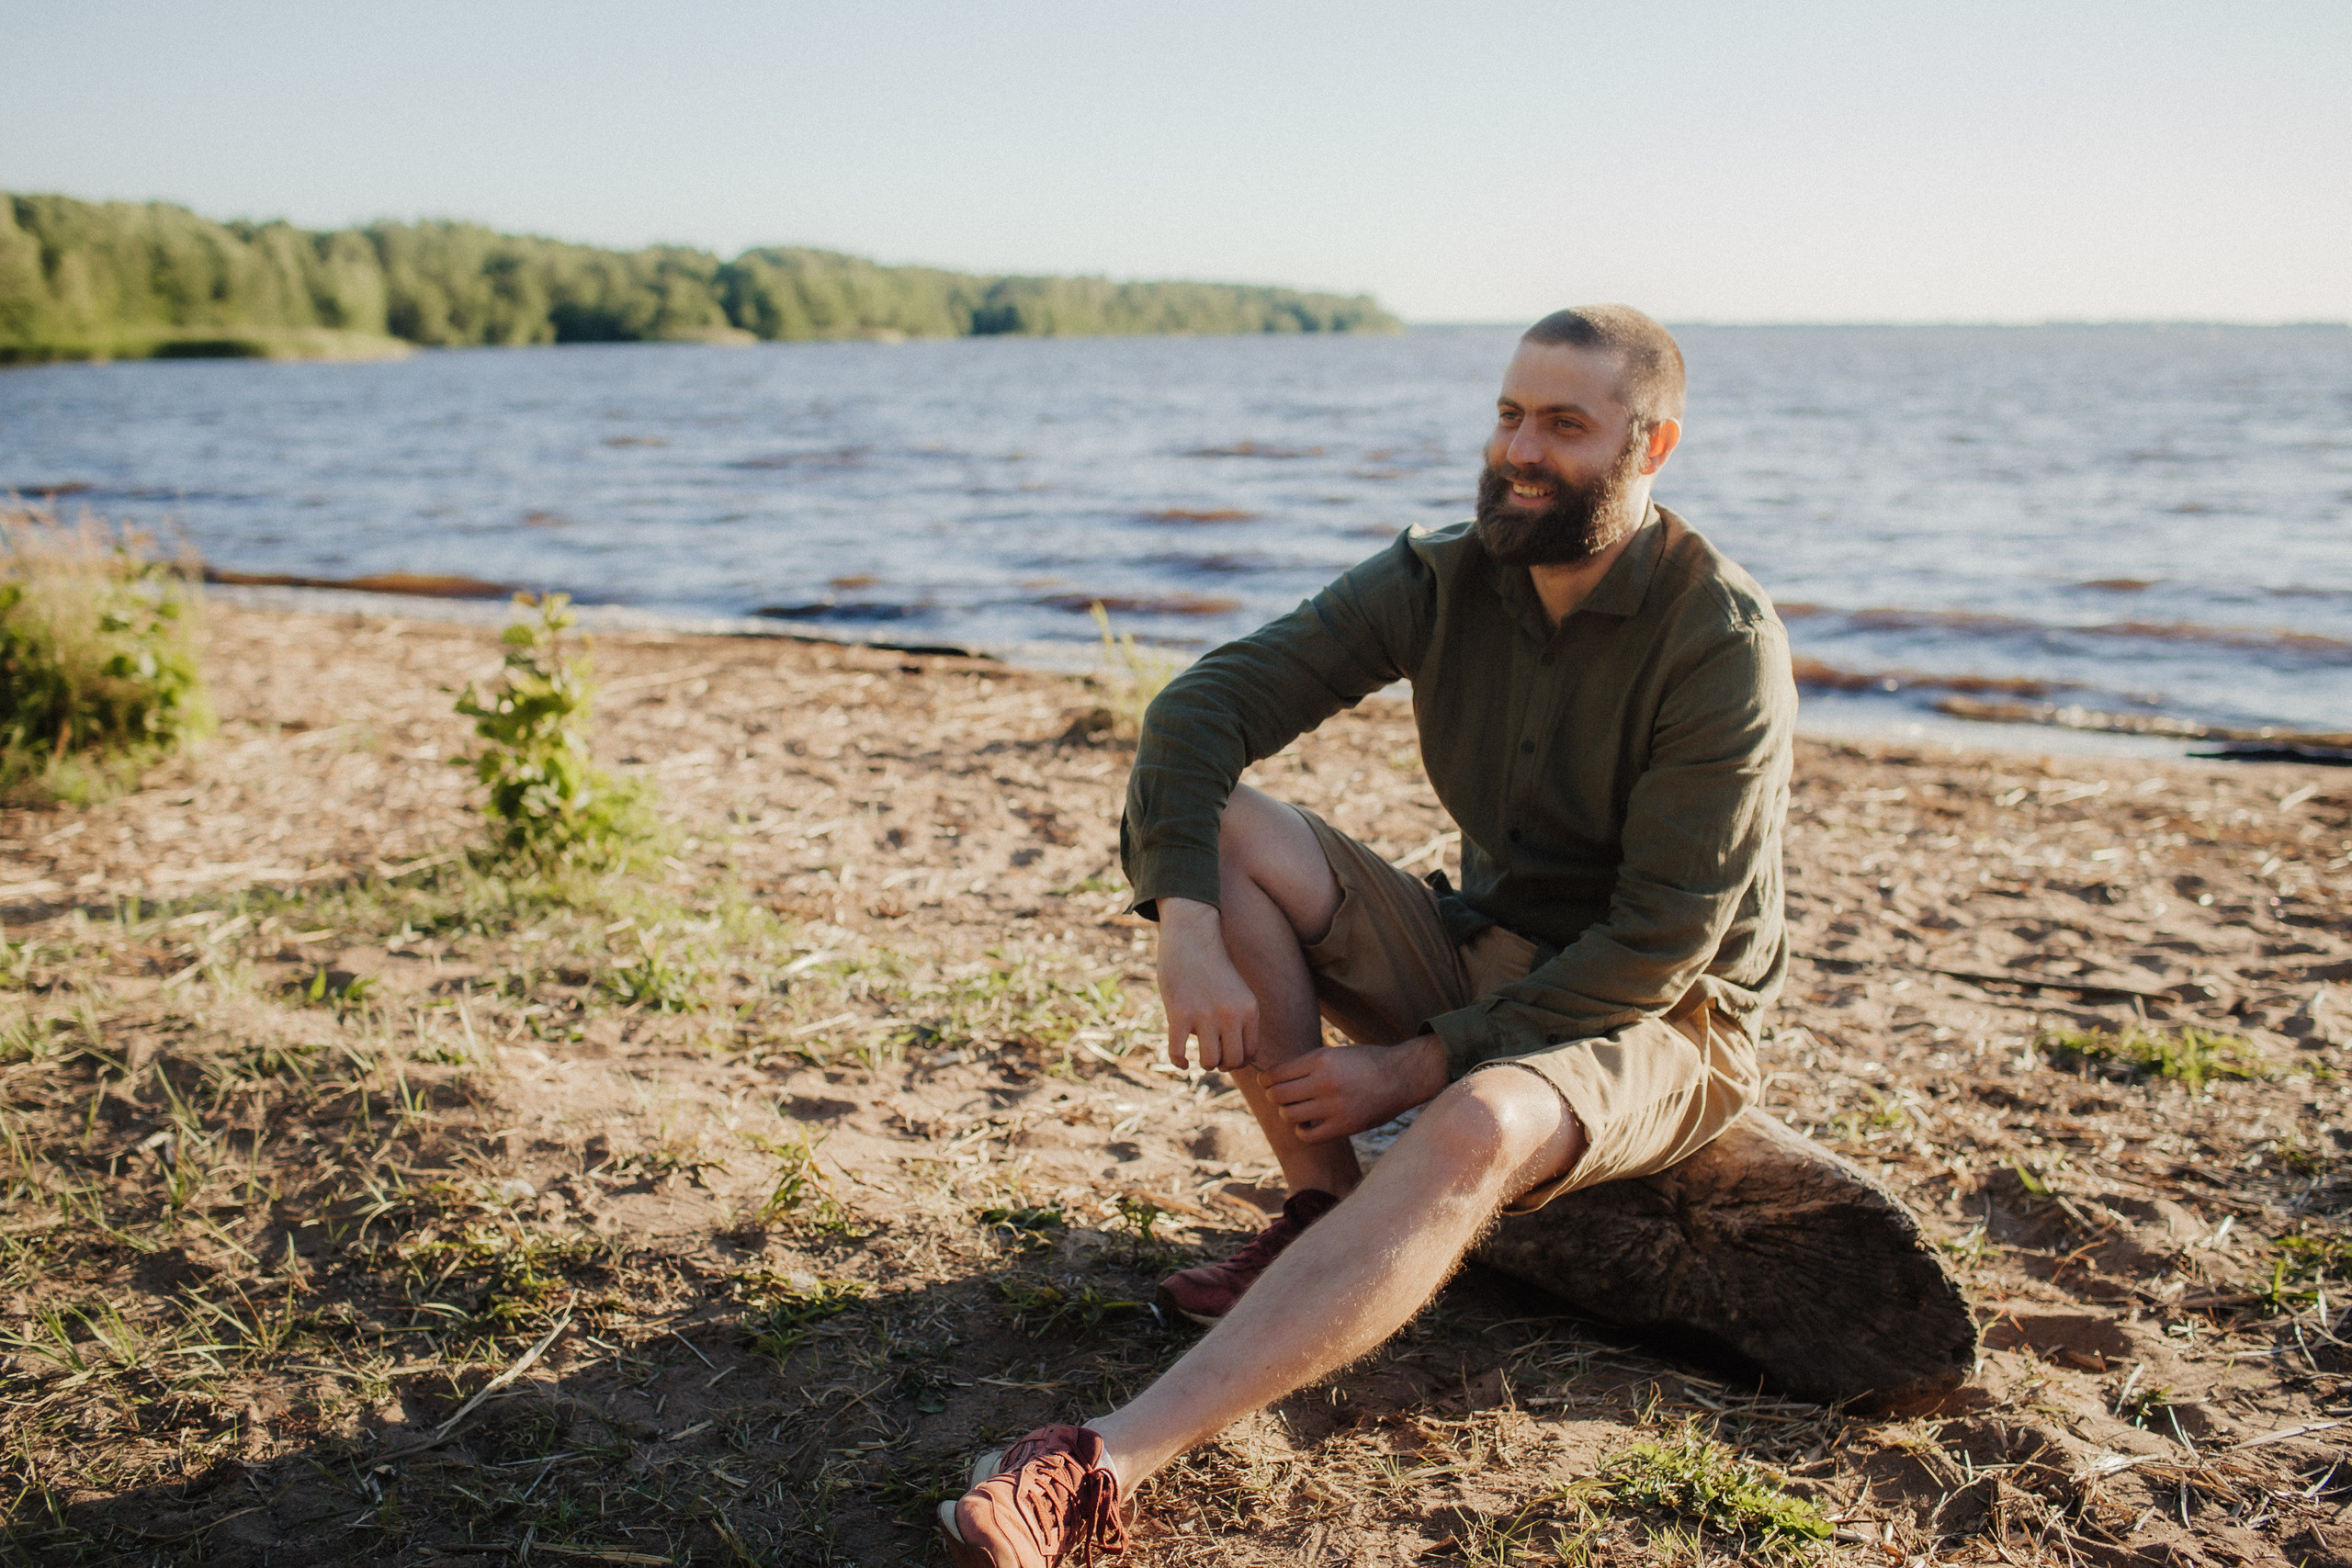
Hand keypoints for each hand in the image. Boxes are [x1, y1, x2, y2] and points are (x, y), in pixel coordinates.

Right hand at [1155, 897, 1257, 1072]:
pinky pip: (1179, 1053)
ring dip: (1203, 1063)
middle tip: (1213, 1056)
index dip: (1238, 1060)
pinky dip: (1179, 1063)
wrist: (1191, 937)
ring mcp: (1205, 1015)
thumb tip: (1236, 1058)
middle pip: (1232, 1062)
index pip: (1251, 1053)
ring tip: (1198, 1055)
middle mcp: (1231, 1014)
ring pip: (1209, 1062)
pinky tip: (1181, 1062)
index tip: (1227, 1054)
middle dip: (1222, 1064)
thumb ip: (1240, 1019)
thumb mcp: (1238, 991)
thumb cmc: (1212, 967)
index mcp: (1249, 1009)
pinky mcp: (1179, 1014)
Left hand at [1262, 1035, 1448, 1143]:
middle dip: (1273, 1096)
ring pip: (1288, 1115)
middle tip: (1280, 1097)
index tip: (1266, 1082)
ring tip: (1297, 1109)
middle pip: (1277, 1095)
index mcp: (1320, 1059)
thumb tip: (1273, 1078)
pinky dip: (1302, 1131)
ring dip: (1288, 1113)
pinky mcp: (1343, 1126)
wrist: (1402, 1076)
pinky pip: (1307, 1135)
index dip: (1264, 1079)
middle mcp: (1324, 1082)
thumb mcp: (1334, 1053)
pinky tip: (1309, 1124)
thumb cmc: (1366, 1062)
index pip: (1275, 1074)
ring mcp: (1333, 1106)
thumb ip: (1307, 1065)